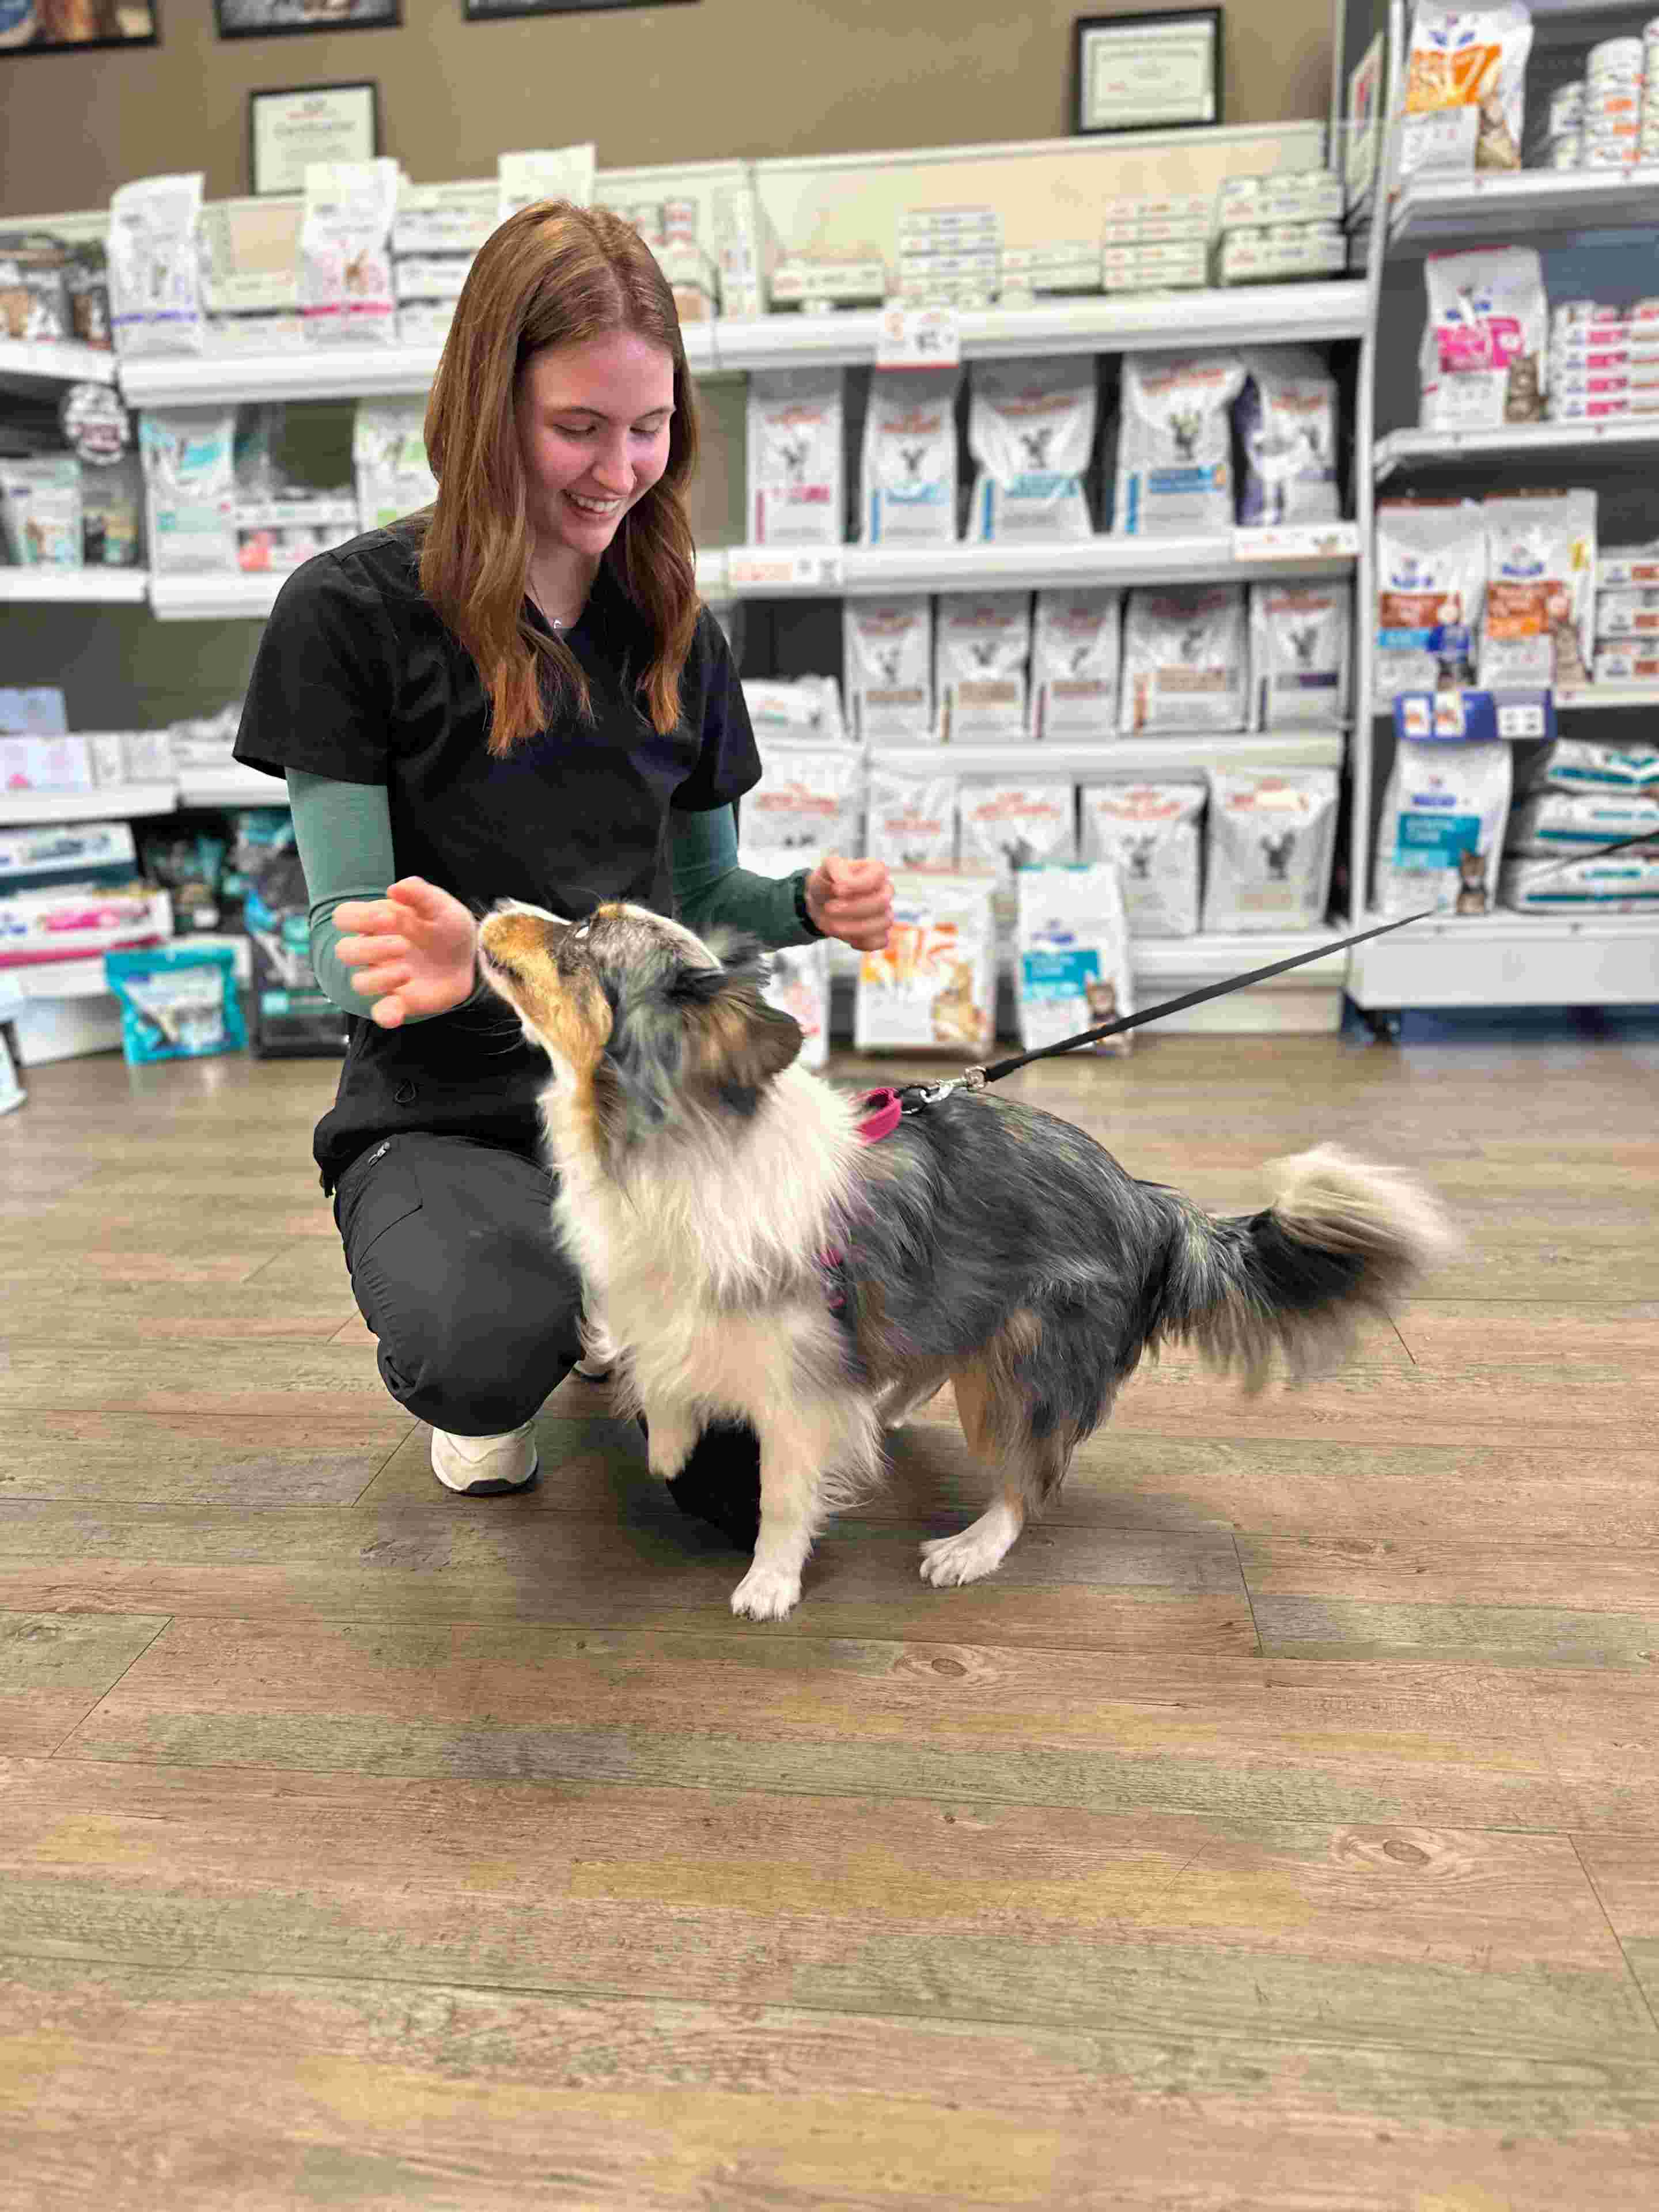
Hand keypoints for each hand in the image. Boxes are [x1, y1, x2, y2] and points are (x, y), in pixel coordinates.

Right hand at [332, 877, 478, 1028]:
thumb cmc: (447, 926)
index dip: (359, 918)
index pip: (343, 917)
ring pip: (359, 983)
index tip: (390, 918)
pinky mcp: (399, 1001)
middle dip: (371, 948)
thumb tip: (394, 889)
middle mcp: (373, 951)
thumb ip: (421, 894)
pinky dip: (385, 1015)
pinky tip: (397, 1012)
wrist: (467, 958)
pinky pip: (380, 1013)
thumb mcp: (442, 907)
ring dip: (381, 978)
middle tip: (404, 945)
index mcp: (376, 922)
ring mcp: (383, 977)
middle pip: (344, 951)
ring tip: (408, 971)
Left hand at [803, 854, 892, 951]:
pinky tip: (846, 936)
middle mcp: (885, 891)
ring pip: (882, 923)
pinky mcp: (880, 932)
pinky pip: (880, 941)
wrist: (820, 903)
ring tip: (830, 924)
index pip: (879, 874)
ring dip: (853, 927)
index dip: (857, 885)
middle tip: (828, 908)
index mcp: (876, 871)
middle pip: (882, 902)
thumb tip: (845, 885)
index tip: (835, 889)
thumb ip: (836, 867)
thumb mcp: (826, 867)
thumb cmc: (827, 882)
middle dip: (852, 908)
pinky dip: (862, 942)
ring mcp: (885, 913)